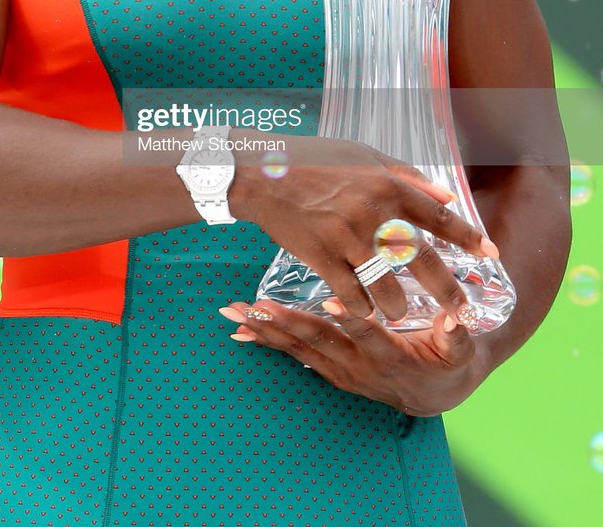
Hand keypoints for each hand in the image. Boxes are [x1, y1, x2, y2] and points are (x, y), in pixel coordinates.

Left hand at [220, 298, 483, 416]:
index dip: (352, 320)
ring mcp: (340, 371)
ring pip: (298, 349)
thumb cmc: (449, 362)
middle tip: (257, 306)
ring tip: (236, 313)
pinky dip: (267, 342)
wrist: (436, 394)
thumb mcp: (461, 351)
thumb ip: (457, 335)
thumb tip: (457, 317)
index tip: (332, 303)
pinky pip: (294, 356)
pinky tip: (240, 332)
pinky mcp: (329, 369)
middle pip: (319, 342)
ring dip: (266, 331)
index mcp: (390, 357)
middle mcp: (358, 367)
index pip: (368, 336)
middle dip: (287, 323)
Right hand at [231, 137, 498, 323]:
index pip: (438, 216)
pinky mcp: (320, 256)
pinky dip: (361, 308)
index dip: (468, 237)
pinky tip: (365, 312)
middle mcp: (372, 212)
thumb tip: (445, 197)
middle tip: (461, 309)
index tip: (491, 254)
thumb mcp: (364, 155)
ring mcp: (346, 236)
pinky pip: (351, 294)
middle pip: (420, 259)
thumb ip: (405, 176)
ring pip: (386, 286)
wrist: (263, 172)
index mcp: (386, 184)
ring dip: (396, 307)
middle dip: (445, 289)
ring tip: (400, 314)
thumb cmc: (315, 161)